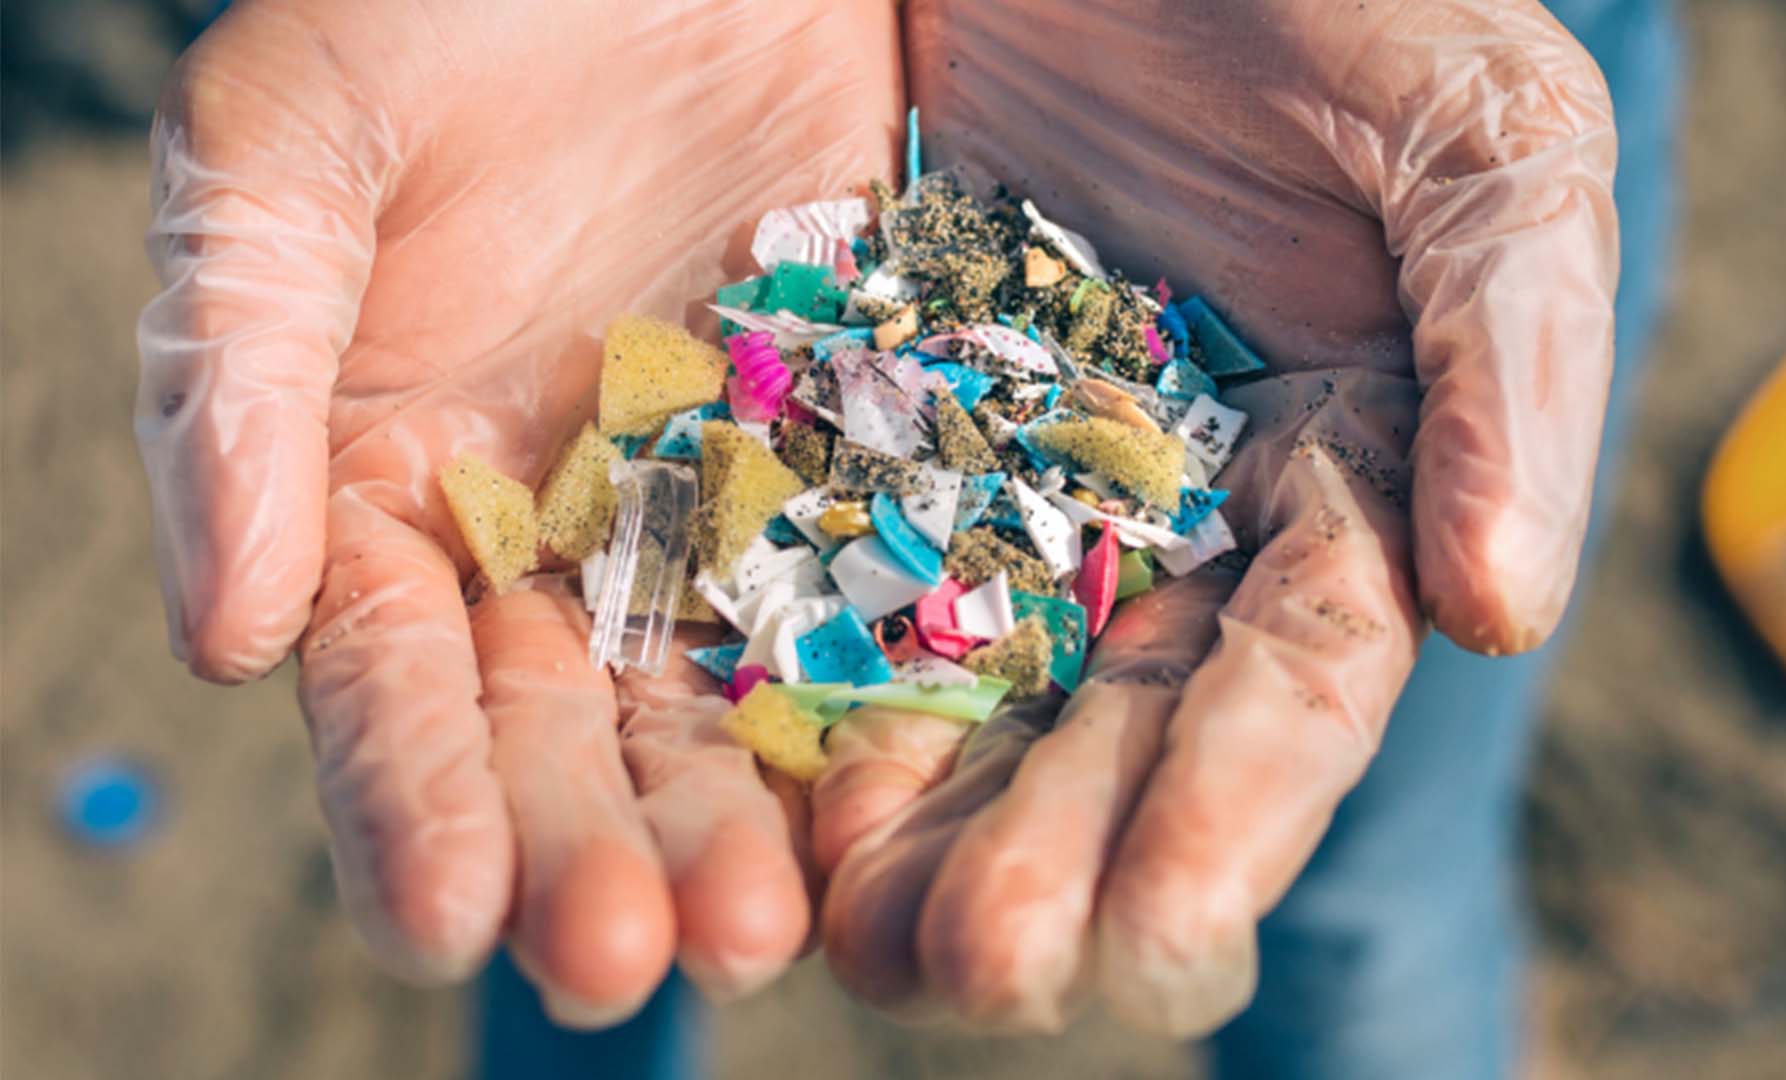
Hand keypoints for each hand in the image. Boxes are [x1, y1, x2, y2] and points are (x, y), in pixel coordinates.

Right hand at [134, 0, 899, 1025]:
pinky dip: (892, 690)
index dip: (412, 802)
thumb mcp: (292, 142)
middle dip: (595, 853)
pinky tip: (910, 788)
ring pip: (731, 696)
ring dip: (745, 823)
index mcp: (395, 487)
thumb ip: (232, 377)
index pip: (395, 682)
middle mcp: (564, 529)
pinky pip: (886, 585)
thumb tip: (216, 640)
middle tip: (637, 961)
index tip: (446, 919)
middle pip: (573, 731)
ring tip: (770, 927)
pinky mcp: (865, 449)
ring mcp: (725, 500)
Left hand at [811, 0, 1617, 1034]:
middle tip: (974, 967)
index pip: (1297, 675)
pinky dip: (792, 655)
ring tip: (839, 927)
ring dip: (908, 809)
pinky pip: (828, 546)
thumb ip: (1510, 363)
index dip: (1239, 807)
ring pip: (962, 670)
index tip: (1165, 928)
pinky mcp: (876, 410)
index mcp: (1341, 481)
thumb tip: (1504, 610)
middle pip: (1114, 716)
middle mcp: (1173, 514)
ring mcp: (1015, 470)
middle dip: (1049, 849)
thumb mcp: (1483, 147)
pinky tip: (741, 760)